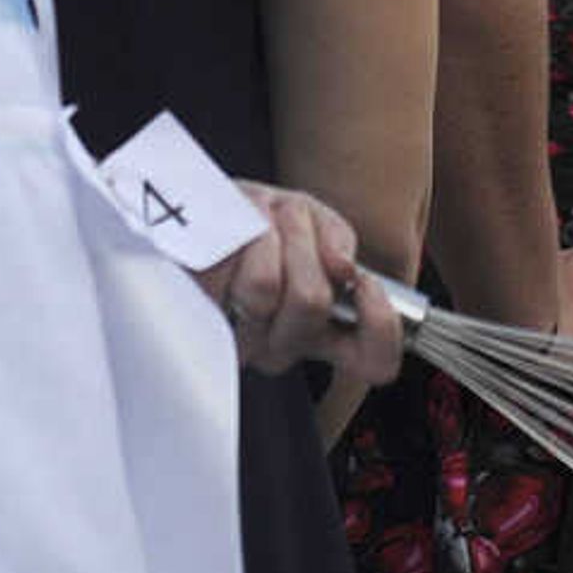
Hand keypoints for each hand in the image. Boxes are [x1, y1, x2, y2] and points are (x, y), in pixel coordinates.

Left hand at [194, 185, 401, 384]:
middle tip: (285, 221)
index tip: (363, 281)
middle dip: (300, 240)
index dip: (380, 322)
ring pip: (264, 285)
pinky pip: (218, 279)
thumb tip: (345, 267)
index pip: (376, 360)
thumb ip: (335, 238)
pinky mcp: (197, 324)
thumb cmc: (258, 219)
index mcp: (324, 329)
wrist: (193, 213)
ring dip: (261, 231)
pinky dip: (222, 239)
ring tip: (249, 224)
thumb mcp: (308, 218)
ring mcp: (240, 342)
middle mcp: (284, 346)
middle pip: (311, 302)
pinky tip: (220, 238)